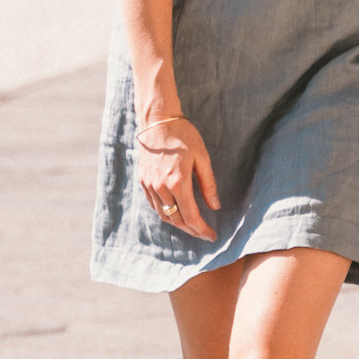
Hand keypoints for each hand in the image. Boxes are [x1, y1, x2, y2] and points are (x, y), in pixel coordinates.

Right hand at [137, 114, 217, 242]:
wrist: (157, 121)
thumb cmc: (183, 136)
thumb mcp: (202, 157)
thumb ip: (208, 184)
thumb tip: (215, 206)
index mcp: (178, 183)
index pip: (191, 216)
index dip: (202, 229)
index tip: (212, 236)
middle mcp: (161, 188)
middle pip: (177, 220)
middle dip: (192, 230)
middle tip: (204, 234)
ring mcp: (150, 186)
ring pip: (164, 215)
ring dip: (179, 224)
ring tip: (192, 226)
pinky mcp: (144, 182)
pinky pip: (155, 206)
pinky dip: (166, 214)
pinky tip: (176, 213)